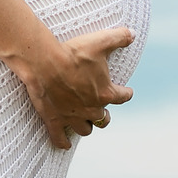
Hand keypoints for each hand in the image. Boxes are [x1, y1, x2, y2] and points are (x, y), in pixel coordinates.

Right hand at [10, 27, 134, 149]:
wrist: (44, 62)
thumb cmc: (72, 53)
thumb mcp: (100, 41)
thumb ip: (119, 37)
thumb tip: (133, 34)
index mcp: (105, 93)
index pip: (123, 97)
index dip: (126, 93)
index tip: (127, 91)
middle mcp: (91, 109)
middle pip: (104, 119)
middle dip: (104, 114)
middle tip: (100, 108)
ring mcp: (72, 117)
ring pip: (85, 130)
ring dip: (87, 126)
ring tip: (84, 121)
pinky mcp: (55, 120)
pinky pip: (60, 138)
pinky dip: (62, 142)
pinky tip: (64, 143)